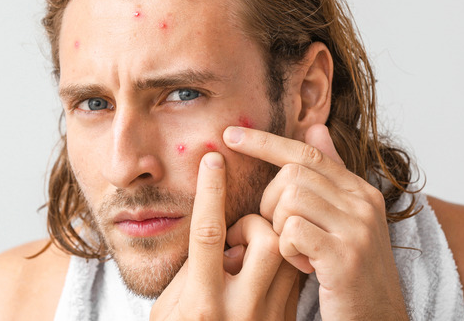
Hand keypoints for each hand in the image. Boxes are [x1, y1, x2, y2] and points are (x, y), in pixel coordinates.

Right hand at [150, 152, 299, 320]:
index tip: (213, 159)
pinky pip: (295, 274)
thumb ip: (191, 269)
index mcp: (203, 303)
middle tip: (236, 235)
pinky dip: (281, 259)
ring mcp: (269, 316)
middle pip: (264, 239)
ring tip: (247, 254)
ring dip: (269, 240)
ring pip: (287, 253)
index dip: (211, 191)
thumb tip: (214, 232)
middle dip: (253, 223)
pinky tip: (262, 267)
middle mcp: (240, 308)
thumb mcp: (168, 308)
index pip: (208, 233)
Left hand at [223, 124, 408, 320]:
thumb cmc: (351, 274)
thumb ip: (330, 177)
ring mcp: (357, 228)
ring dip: (278, 228)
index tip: (230, 134)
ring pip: (289, 200)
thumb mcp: (345, 221)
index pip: (306, 152)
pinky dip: (286, 250)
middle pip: (292, 174)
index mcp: (360, 191)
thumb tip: (315, 127)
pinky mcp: (344, 256)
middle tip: (281, 233)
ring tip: (296, 252)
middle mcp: (363, 203)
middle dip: (270, 202)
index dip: (265, 141)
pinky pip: (291, 232)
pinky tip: (303, 267)